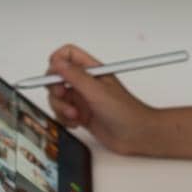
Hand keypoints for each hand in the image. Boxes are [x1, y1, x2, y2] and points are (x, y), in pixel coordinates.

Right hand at [43, 44, 157, 155]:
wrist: (137, 136)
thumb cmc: (127, 113)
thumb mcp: (97, 91)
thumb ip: (75, 76)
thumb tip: (57, 62)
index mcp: (93, 70)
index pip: (68, 55)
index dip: (57, 62)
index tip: (54, 76)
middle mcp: (86, 83)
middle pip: (57, 78)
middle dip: (55, 89)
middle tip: (63, 96)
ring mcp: (83, 99)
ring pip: (57, 98)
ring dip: (61, 107)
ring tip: (74, 115)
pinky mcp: (81, 115)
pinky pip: (62, 113)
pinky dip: (64, 119)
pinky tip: (76, 123)